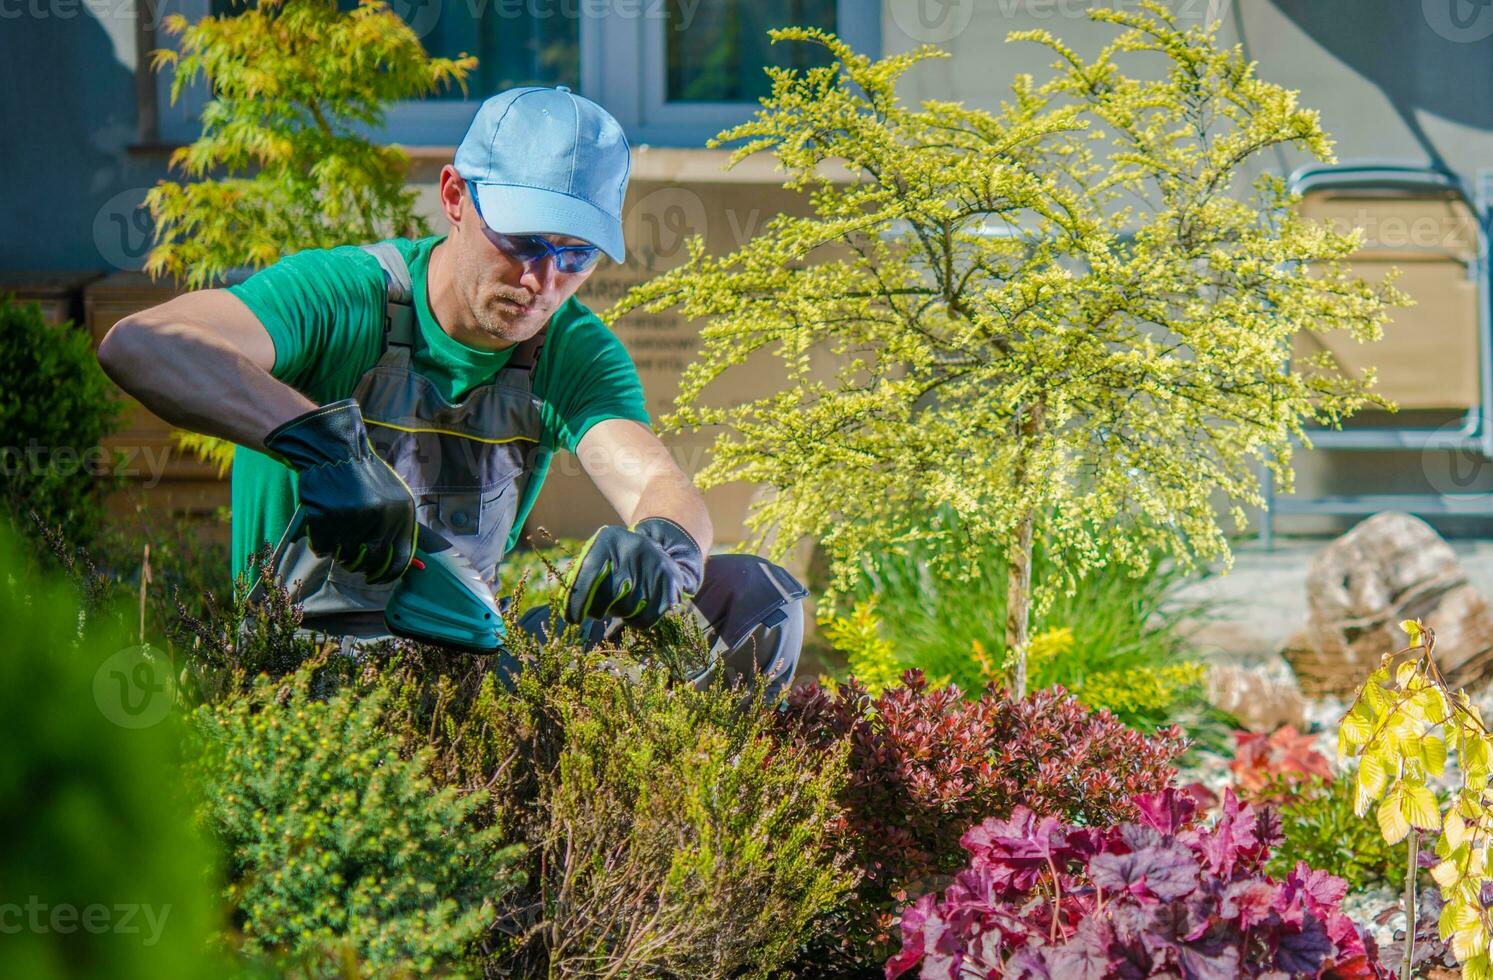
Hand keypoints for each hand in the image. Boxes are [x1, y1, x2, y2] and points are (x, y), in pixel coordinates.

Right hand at [264, 398, 416, 583]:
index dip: (386, 574)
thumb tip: (413, 568)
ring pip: (344, 554)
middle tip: (347, 556)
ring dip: (337, 550)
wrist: (334, 451)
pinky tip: (321, 525)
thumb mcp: (393, 499)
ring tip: (335, 529)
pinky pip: (322, 546)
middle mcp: (384, 515)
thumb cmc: (363, 479)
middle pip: (370, 561)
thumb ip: (399, 530)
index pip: (399, 559)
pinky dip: (319, 542)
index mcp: (403, 512)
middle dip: (357, 563)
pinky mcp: (331, 514)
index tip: (374, 578)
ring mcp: (357, 515)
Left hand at [562, 517, 704, 627]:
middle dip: (597, 609)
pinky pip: (645, 619)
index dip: (577, 601)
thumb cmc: (616, 559)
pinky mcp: (670, 582)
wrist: (657, 548)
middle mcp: (633, 547)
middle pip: (608, 595)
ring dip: (618, 613)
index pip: (588, 572)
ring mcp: (655, 564)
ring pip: (626, 609)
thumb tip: (569, 609)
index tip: (573, 619)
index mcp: (609, 538)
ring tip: (620, 601)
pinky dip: (635, 620)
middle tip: (596, 610)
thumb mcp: (598, 555)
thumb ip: (581, 576)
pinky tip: (635, 608)